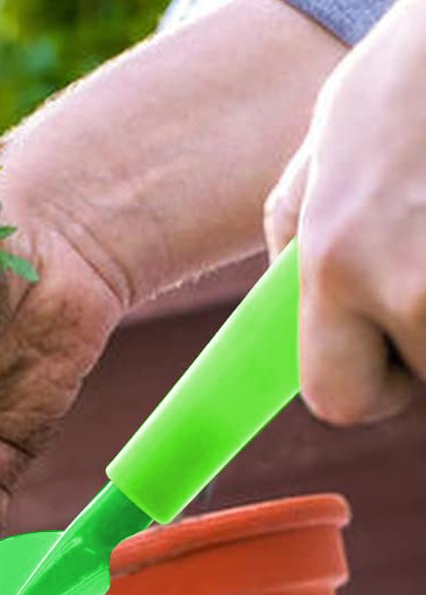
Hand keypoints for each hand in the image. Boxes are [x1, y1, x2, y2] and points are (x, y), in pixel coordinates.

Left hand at [264, 0, 425, 424]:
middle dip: (423, 341)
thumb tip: (292, 323)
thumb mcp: (318, 165)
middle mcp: (412, 286)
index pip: (337, 401)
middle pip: (423, 380)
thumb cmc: (406, 82)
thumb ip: (297, 254)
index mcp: (336, 267)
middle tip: (423, 266)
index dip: (363, 384)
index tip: (385, 358)